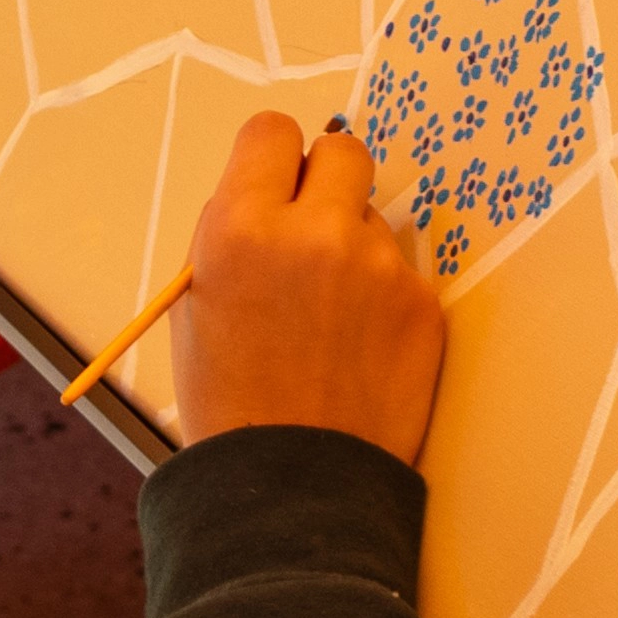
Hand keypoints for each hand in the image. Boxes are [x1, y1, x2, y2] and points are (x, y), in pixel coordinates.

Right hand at [163, 114, 445, 463]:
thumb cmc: (230, 398)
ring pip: (371, 219)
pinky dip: (382, 298)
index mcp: (239, 228)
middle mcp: (313, 234)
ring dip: (353, 248)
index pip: (272, 133)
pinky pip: (400, 272)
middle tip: (314, 222)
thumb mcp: (196, 302)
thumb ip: (233, 233)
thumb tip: (273, 191)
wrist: (292, 484)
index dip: (273, 156)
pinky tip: (358, 346)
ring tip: (329, 318)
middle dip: (327, 177)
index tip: (277, 178)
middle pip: (342, 150)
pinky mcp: (421, 304)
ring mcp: (377, 268)